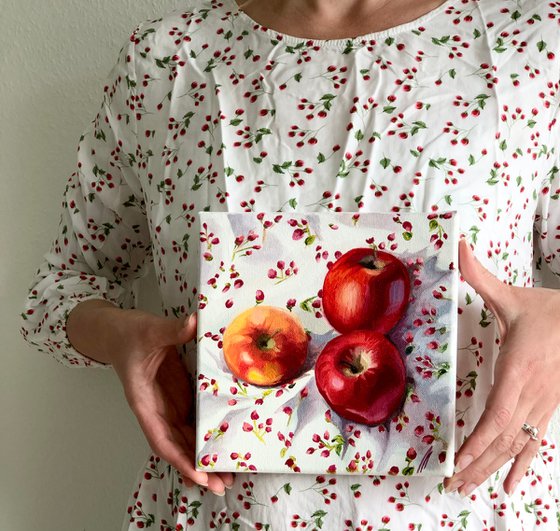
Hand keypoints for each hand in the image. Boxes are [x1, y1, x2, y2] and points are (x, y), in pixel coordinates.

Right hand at [109, 309, 233, 495]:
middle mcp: (156, 409)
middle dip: (197, 466)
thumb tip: (194, 323)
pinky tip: (222, 443)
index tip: (199, 476)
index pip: (161, 438)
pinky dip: (205, 434)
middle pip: (177, 445)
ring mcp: (167, 403)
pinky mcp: (177, 394)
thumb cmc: (128, 334)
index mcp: (143, 401)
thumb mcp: (150, 330)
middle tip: (223, 484)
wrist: (118, 331)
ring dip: (203, 455)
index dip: (180, 459)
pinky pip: (192, 419)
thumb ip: (171, 330)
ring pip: (186, 436)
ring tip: (228, 473)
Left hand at [443, 239, 559, 496]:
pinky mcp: (547, 408)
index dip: (478, 442)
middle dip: (476, 464)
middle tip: (452, 486)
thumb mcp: (511, 296)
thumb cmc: (548, 311)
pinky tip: (513, 485)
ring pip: (516, 444)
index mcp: (517, 370)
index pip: (497, 415)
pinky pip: (534, 442)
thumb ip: (479, 276)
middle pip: (503, 439)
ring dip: (492, 468)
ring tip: (469, 489)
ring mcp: (542, 405)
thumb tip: (456, 246)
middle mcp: (530, 394)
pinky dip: (522, 464)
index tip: (457, 461)